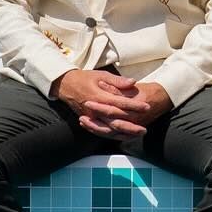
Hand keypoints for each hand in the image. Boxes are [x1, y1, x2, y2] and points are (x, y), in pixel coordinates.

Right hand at [51, 71, 171, 142]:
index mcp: (98, 97)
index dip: (134, 106)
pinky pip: (102, 132)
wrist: (65, 85)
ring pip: (108, 130)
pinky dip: (113, 135)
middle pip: (115, 121)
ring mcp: (91, 117)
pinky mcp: (89, 121)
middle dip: (131, 126)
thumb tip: (133, 82)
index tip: (147, 107)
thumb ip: (117, 81)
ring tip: (137, 135)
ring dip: (123, 134)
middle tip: (144, 129)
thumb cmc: (85, 78)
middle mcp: (94, 110)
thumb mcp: (101, 75)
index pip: (119, 103)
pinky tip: (123, 136)